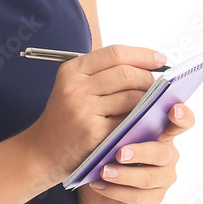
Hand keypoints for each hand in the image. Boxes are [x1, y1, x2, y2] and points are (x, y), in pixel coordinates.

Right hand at [20, 44, 167, 185]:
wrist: (42, 150)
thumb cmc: (64, 117)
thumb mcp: (73, 87)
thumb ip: (101, 74)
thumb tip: (144, 66)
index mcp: (72, 70)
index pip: (115, 53)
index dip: (142, 55)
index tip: (160, 59)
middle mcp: (76, 87)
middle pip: (126, 74)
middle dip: (149, 79)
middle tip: (159, 87)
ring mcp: (84, 110)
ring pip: (132, 97)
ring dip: (149, 101)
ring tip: (154, 104)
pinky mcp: (94, 133)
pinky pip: (129, 121)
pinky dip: (142, 120)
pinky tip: (145, 122)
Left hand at [79, 102, 195, 203]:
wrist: (98, 177)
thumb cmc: (110, 145)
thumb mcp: (116, 131)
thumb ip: (125, 124)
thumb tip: (119, 114)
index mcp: (163, 133)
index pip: (181, 122)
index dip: (182, 116)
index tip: (173, 110)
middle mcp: (169, 155)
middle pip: (161, 154)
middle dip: (140, 153)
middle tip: (120, 153)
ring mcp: (163, 179)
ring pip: (148, 178)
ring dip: (124, 175)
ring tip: (103, 171)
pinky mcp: (153, 199)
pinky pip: (136, 197)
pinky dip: (115, 191)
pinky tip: (98, 184)